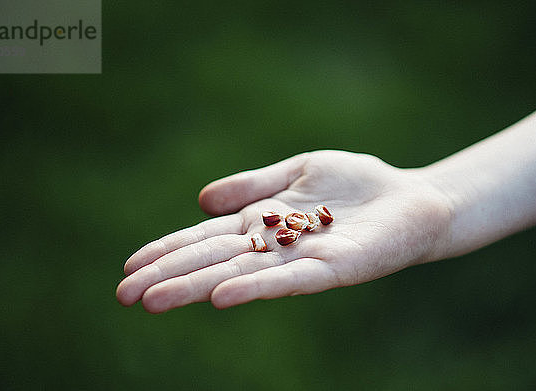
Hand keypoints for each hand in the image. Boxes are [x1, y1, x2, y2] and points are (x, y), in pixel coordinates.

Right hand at [116, 150, 451, 312]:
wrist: (411, 200)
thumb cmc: (356, 185)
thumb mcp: (298, 170)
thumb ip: (253, 185)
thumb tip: (201, 201)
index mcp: (261, 221)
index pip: (204, 238)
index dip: (166, 251)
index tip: (128, 267)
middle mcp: (273, 246)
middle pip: (213, 261)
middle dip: (168, 277)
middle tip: (124, 296)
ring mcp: (300, 259)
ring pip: (240, 275)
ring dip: (197, 288)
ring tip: (154, 301)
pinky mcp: (334, 267)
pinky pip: (289, 280)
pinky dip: (254, 289)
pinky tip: (222, 297)